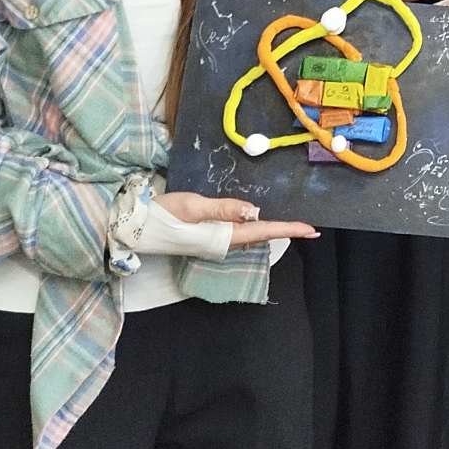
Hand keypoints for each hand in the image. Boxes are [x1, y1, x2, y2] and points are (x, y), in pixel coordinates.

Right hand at [153, 190, 316, 247]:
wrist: (136, 228)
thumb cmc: (164, 214)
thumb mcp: (194, 206)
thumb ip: (224, 209)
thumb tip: (255, 211)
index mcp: (224, 235)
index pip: (263, 231)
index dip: (288, 229)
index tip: (311, 230)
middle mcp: (224, 241)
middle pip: (261, 235)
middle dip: (285, 232)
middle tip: (309, 229)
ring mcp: (216, 241)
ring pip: (251, 235)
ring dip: (272, 230)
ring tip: (293, 227)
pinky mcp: (208, 237)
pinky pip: (238, 233)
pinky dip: (255, 228)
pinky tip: (259, 223)